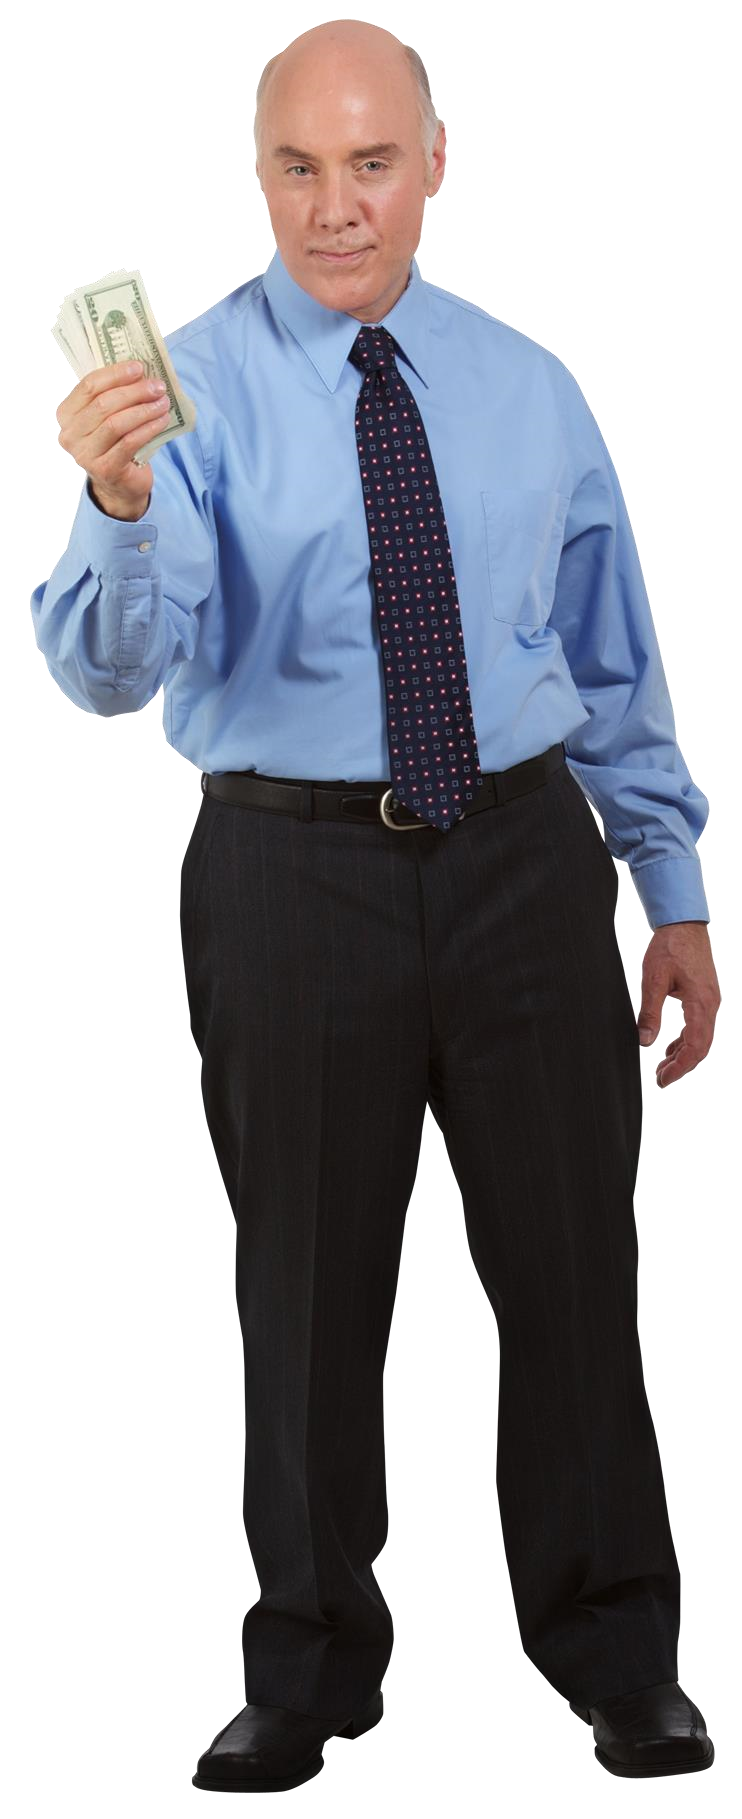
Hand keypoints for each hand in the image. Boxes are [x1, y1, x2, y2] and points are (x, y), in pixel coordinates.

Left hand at [637, 922, 720, 1087]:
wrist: (684, 923)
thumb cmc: (669, 947)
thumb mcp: (653, 979)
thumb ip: (650, 1012)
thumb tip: (645, 1042)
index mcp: (699, 1003)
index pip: (695, 1047)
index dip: (680, 1068)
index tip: (663, 1080)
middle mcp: (710, 1005)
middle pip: (701, 1047)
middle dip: (681, 1066)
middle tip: (661, 1079)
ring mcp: (711, 1000)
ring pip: (702, 1038)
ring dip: (683, 1055)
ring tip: (663, 1067)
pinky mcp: (706, 996)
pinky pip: (700, 1026)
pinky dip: (686, 1040)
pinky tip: (670, 1047)